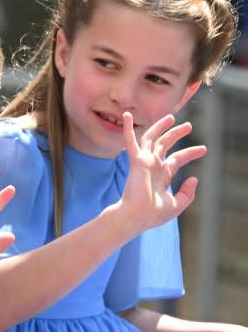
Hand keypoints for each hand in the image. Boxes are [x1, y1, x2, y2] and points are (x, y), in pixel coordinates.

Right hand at [119, 112, 205, 232]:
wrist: (137, 216)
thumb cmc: (153, 214)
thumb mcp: (177, 204)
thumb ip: (187, 193)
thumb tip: (194, 178)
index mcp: (161, 176)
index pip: (177, 159)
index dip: (191, 153)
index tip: (204, 149)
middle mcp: (152, 167)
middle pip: (165, 145)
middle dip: (176, 134)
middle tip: (188, 126)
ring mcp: (144, 162)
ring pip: (152, 139)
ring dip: (161, 127)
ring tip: (172, 117)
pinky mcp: (136, 160)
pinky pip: (131, 141)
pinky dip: (128, 129)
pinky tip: (127, 116)